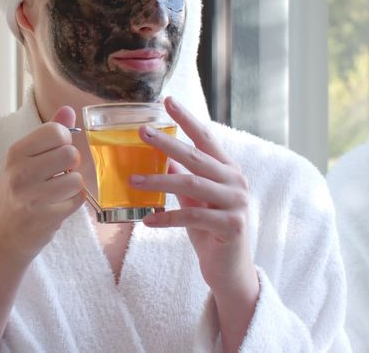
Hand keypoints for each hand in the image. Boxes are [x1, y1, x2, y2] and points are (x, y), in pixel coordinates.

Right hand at [0, 106, 85, 263]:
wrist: (1, 238)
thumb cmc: (15, 195)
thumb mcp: (23, 161)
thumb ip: (47, 135)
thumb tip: (69, 110)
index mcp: (15, 152)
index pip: (56, 131)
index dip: (64, 141)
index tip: (55, 153)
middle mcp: (20, 171)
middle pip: (70, 153)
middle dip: (71, 165)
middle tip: (58, 175)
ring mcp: (31, 195)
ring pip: (76, 178)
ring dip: (72, 186)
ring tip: (56, 193)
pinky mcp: (44, 217)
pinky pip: (77, 200)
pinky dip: (72, 203)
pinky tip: (56, 207)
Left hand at [132, 97, 257, 304]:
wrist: (229, 269)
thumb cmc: (208, 229)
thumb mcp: (193, 198)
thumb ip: (182, 175)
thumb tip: (158, 154)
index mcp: (227, 169)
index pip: (206, 138)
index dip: (187, 118)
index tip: (168, 100)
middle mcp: (236, 181)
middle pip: (195, 156)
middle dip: (166, 142)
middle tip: (140, 132)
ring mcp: (236, 203)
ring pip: (191, 184)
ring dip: (158, 181)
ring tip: (132, 180)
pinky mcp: (230, 225)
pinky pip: (192, 217)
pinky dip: (166, 218)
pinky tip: (147, 220)